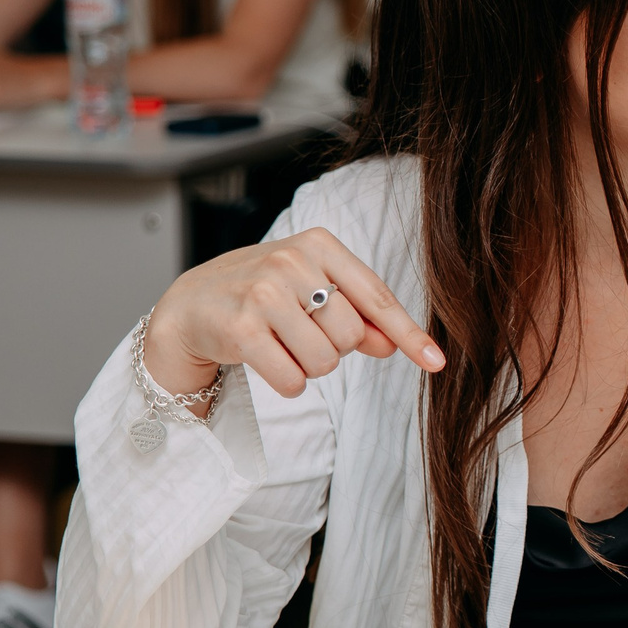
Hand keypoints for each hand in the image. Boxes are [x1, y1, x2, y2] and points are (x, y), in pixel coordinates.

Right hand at [142, 227, 446, 401]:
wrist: (190, 304)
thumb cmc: (260, 294)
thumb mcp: (312, 292)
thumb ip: (357, 316)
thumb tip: (392, 345)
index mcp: (319, 245)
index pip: (376, 296)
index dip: (408, 333)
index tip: (437, 362)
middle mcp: (292, 260)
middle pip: (350, 336)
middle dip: (332, 348)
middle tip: (299, 333)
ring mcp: (264, 292)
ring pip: (324, 361)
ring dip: (307, 366)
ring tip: (280, 344)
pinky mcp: (241, 327)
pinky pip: (293, 380)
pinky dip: (287, 382)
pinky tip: (266, 360)